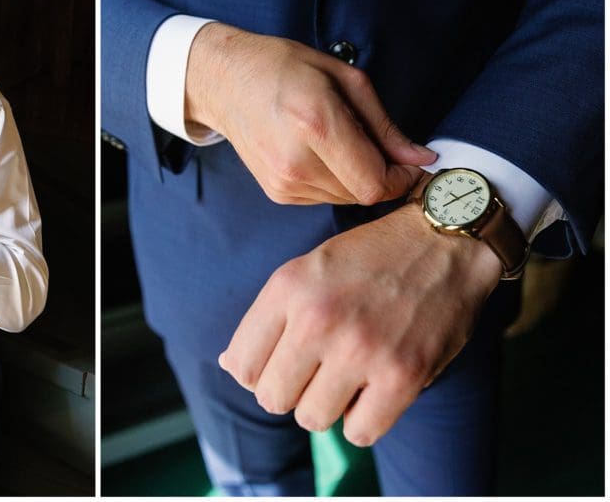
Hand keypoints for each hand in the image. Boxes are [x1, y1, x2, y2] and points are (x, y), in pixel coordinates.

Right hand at [185, 24, 435, 204]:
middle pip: (365, 194)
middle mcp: (296, 162)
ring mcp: (283, 182)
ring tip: (342, 142)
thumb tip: (420, 159)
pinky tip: (319, 152)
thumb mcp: (343, 78)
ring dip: (357, 178)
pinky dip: (334, 180)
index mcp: (316, 124)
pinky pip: (324, 197)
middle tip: (377, 145)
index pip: (375, 182)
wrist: (224, 82)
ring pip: (346, 199)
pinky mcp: (277, 192)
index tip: (411, 163)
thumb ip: (384, 125)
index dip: (403, 179)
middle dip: (382, 175)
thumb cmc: (283, 68)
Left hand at [218, 204, 502, 446]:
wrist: (443, 241)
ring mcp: (359, 349)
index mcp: (287, 289)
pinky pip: (360, 433)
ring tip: (346, 377)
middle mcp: (317, 319)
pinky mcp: (402, 375)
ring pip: (312, 419)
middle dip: (290, 391)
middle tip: (315, 372)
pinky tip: (372, 392)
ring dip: (327, 406)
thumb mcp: (305, 270)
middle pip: (272, 398)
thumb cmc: (368, 259)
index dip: (257, 372)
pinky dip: (364, 421)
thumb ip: (268, 318)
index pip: (241, 365)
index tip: (279, 363)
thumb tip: (230, 368)